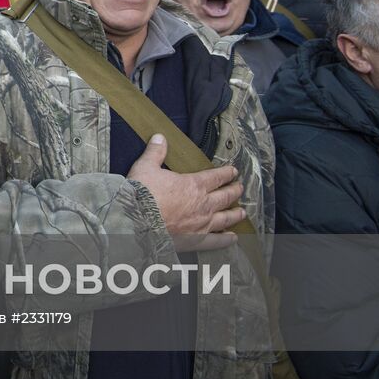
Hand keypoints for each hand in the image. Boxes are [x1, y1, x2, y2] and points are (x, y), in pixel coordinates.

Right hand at [128, 134, 244, 250]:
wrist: (136, 221)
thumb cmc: (142, 194)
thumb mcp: (146, 167)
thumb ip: (155, 152)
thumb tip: (159, 137)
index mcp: (194, 185)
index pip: (216, 177)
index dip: (226, 173)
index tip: (233, 171)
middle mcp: (203, 204)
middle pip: (225, 196)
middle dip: (234, 191)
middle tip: (240, 188)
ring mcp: (201, 223)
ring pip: (225, 218)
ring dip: (235, 215)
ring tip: (242, 213)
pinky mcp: (196, 240)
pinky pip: (216, 241)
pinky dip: (226, 240)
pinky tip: (232, 238)